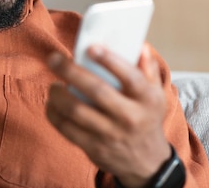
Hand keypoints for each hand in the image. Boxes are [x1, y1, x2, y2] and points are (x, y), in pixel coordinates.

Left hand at [46, 45, 170, 187]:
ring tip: (53, 85)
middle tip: (53, 58)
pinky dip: (54, 113)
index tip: (91, 47)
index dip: (109, 60)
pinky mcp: (94, 147)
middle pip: (96, 90)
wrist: (146, 162)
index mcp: (147, 99)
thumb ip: (147, 68)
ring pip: (76, 111)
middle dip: (70, 71)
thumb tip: (139, 45)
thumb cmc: (146, 118)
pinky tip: (52, 102)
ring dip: (58, 94)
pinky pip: (67, 128)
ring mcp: (111, 134)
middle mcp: (130, 117)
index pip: (130, 77)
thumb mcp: (156, 94)